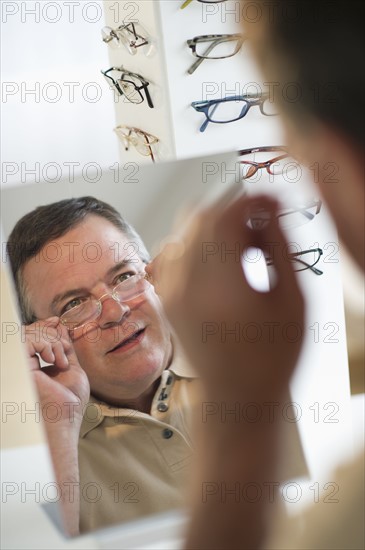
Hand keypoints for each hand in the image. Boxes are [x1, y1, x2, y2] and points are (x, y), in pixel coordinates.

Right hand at [25, 317, 89, 426]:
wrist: (65, 418)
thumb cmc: (69, 401)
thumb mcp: (71, 368)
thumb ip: (64, 348)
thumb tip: (62, 328)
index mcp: (34, 365)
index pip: (34, 335)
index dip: (45, 325)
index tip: (58, 322)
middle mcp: (24, 364)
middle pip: (31, 331)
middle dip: (52, 333)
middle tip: (64, 350)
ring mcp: (21, 366)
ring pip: (29, 333)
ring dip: (51, 341)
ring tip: (60, 360)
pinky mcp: (20, 367)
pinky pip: (27, 340)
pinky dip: (45, 344)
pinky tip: (53, 360)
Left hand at [147, 194, 304, 400]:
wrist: (236, 396)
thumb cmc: (272, 356)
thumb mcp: (292, 301)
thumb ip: (278, 248)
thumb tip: (266, 208)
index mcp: (222, 291)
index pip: (224, 218)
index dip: (251, 200)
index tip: (270, 202)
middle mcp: (187, 287)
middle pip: (200, 215)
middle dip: (233, 207)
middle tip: (261, 223)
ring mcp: (171, 292)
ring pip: (185, 228)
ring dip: (216, 223)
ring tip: (245, 247)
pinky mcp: (166, 296)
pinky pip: (174, 249)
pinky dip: (199, 241)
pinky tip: (222, 260)